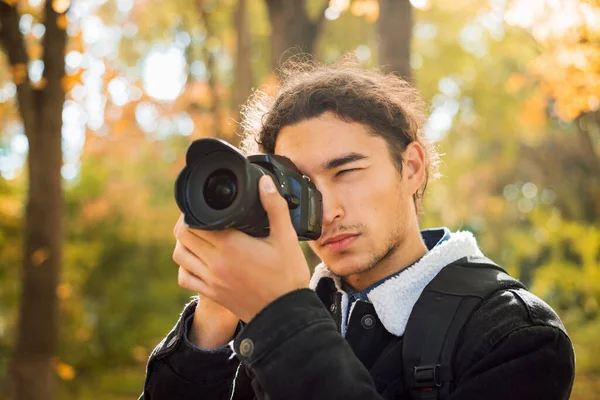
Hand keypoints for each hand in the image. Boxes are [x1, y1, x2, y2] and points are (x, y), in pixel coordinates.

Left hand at [174, 175, 310, 321]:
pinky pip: (185, 277)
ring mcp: (210, 280)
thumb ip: (274, 207)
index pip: (196, 221)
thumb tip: (264, 182)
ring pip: (180, 254)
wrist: (286, 314)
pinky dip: (186, 265)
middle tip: (202, 216)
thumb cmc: (288, 276)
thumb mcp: (286, 238)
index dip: (196, 209)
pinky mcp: (211, 293)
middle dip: (189, 222)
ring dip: (184, 242)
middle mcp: (215, 262)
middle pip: (183, 235)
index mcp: (230, 245)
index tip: (206, 205)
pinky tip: (199, 259)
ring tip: (198, 235)